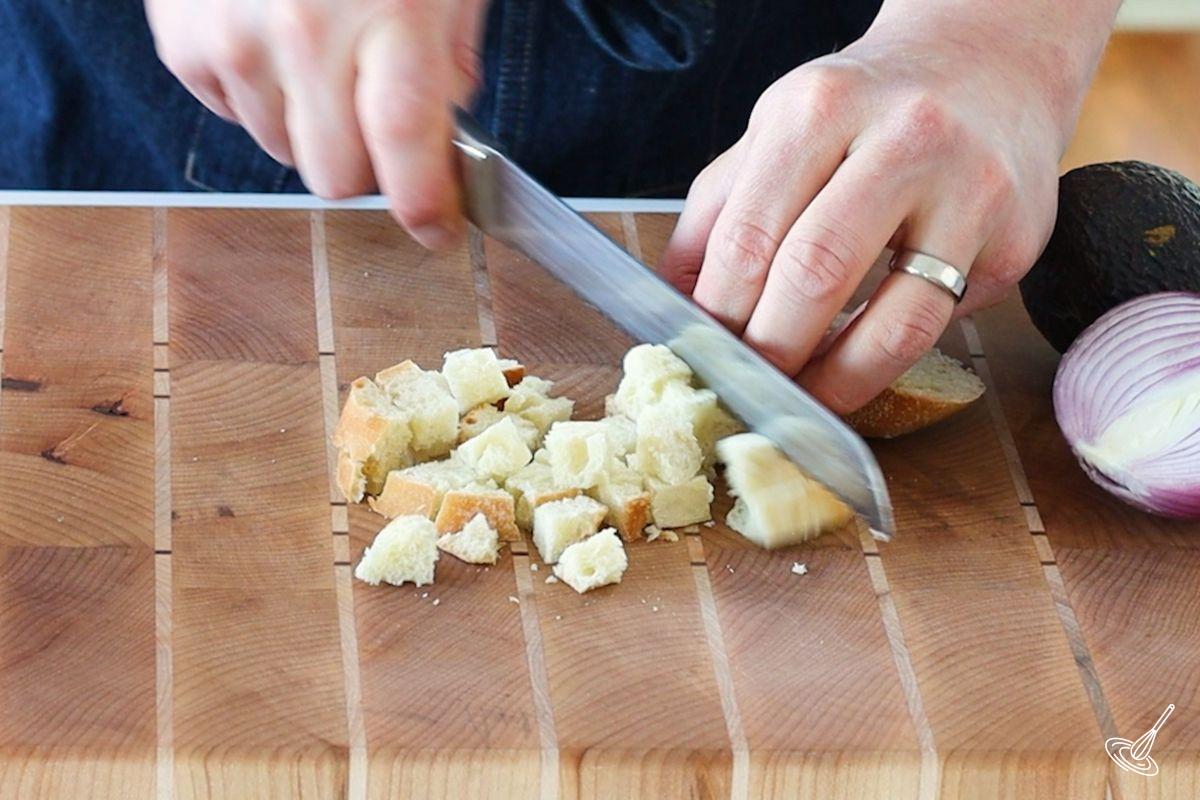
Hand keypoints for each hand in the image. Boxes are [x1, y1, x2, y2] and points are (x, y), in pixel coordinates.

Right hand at [145, 0, 487, 247]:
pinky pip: (232, 113)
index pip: (405, 151)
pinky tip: (273, 37)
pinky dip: (259, 92)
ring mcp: (235, 38)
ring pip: (283, 151)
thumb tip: (443, 125)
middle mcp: (305, 33)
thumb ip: (451, 53)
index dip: (425, 207)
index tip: (436, 228)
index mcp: (389, 13)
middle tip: (376, 117)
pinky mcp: (185, 38)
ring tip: (319, 52)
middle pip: (335, 177)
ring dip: (309, 124)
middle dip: (366, 163)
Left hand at [660, 3, 1115, 412]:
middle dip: (771, 352)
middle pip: (816, 276)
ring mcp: (974, 190)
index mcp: (821, 108)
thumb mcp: (778, 132)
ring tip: (803, 400)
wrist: (988, 63)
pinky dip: (891, 359)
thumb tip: (675, 301)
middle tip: (748, 388)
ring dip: (836, 380)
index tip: (703, 355)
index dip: (719, 313)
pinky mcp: (1019, 239)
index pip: (750, 236)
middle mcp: (905, 138)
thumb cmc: (865, 110)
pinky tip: (858, 364)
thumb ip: (718, 211)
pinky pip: (943, 325)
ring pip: (897, 322)